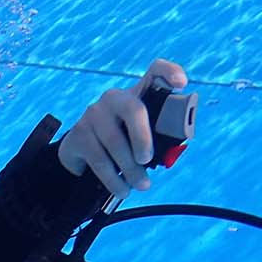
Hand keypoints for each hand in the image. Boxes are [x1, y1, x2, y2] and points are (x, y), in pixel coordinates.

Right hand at [57, 59, 189, 196]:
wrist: (81, 153)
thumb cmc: (123, 143)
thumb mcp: (142, 137)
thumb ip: (158, 139)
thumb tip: (169, 155)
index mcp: (138, 94)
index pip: (155, 72)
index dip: (169, 73)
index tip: (182, 84)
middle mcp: (115, 98)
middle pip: (133, 109)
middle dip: (143, 137)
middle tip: (147, 160)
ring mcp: (94, 114)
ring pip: (115, 143)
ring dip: (131, 170)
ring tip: (141, 185)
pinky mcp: (79, 134)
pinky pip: (100, 160)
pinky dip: (114, 180)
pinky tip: (122, 189)